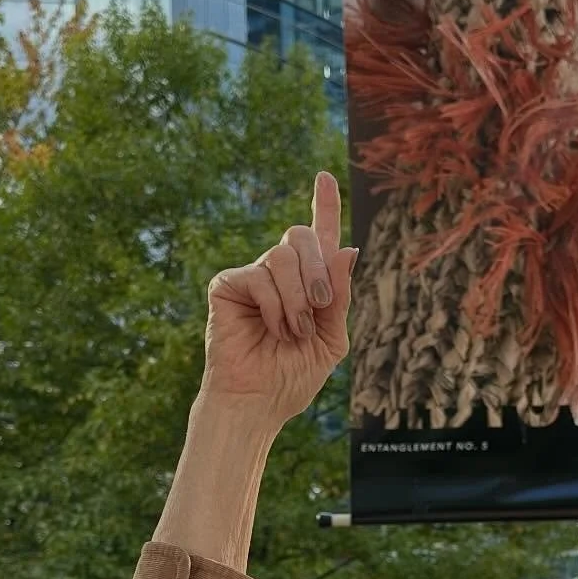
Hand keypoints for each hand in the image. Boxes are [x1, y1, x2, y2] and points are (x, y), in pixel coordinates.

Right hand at [200, 172, 354, 430]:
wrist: (258, 403)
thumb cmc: (293, 376)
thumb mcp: (332, 338)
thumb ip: (340, 296)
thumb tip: (349, 248)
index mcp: (309, 284)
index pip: (320, 237)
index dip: (325, 205)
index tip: (325, 176)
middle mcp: (280, 274)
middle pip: (301, 235)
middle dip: (318, 270)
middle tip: (319, 308)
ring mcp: (253, 277)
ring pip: (282, 256)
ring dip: (297, 298)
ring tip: (293, 332)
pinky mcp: (228, 286)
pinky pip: (260, 276)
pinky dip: (274, 307)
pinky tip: (271, 330)